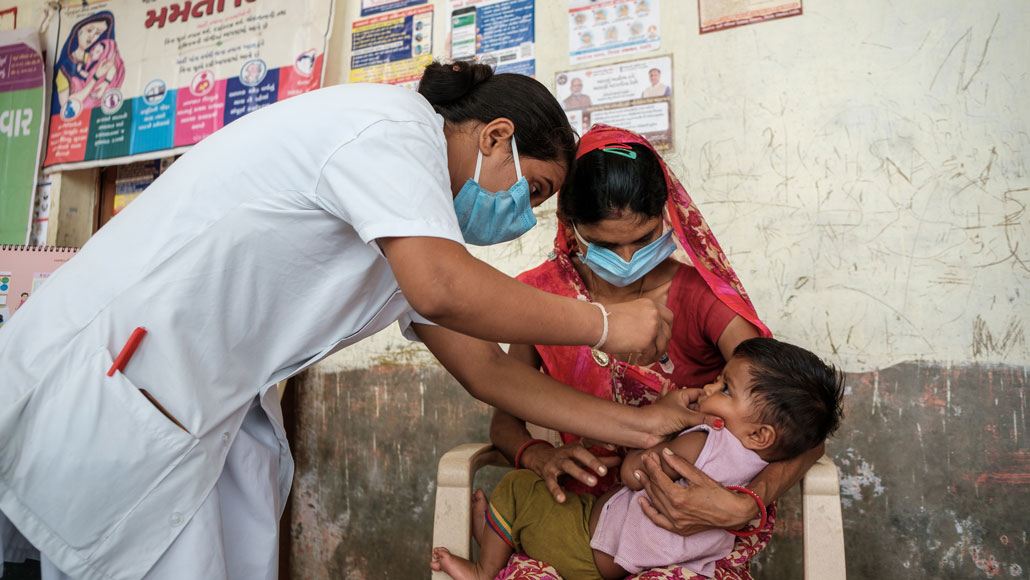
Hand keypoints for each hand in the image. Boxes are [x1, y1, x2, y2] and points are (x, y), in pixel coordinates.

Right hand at [520, 440, 621, 503]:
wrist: (537, 457)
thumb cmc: (565, 457)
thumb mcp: (581, 457)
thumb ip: (600, 458)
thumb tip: (620, 460)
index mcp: (576, 446)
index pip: (589, 440)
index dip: (600, 442)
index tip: (614, 447)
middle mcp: (566, 452)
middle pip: (578, 452)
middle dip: (592, 460)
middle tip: (604, 471)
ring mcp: (555, 462)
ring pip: (567, 466)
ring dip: (580, 473)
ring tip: (593, 483)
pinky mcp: (546, 473)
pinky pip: (551, 482)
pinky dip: (556, 490)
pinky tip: (562, 499)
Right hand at [600, 298, 672, 364]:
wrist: (596, 323)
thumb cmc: (605, 319)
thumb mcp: (629, 312)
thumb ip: (641, 320)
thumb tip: (649, 336)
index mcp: (650, 304)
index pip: (668, 317)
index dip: (667, 329)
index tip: (662, 338)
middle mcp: (654, 313)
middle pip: (668, 332)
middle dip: (663, 344)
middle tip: (655, 352)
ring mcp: (653, 327)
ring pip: (662, 346)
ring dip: (655, 355)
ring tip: (644, 358)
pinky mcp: (647, 341)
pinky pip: (652, 354)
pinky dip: (647, 359)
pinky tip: (638, 360)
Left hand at [634, 448, 755, 535]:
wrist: (733, 514)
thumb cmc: (718, 494)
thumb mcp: (699, 476)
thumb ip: (679, 464)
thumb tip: (664, 452)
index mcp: (679, 498)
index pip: (659, 478)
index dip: (652, 466)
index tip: (648, 456)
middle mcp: (674, 512)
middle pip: (655, 489)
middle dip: (649, 473)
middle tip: (644, 461)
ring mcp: (676, 522)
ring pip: (655, 502)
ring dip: (647, 488)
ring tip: (641, 475)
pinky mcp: (679, 529)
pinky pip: (658, 520)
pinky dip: (649, 511)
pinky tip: (642, 501)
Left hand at [637, 388, 724, 447]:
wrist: (643, 430)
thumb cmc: (660, 417)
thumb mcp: (685, 416)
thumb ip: (704, 420)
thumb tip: (721, 423)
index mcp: (680, 395)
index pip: (698, 393)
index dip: (708, 397)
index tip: (721, 403)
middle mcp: (678, 404)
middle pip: (697, 406)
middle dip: (706, 411)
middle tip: (722, 416)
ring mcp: (676, 416)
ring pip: (693, 417)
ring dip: (701, 420)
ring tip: (716, 423)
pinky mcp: (675, 427)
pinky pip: (688, 427)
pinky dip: (694, 427)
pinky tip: (701, 429)